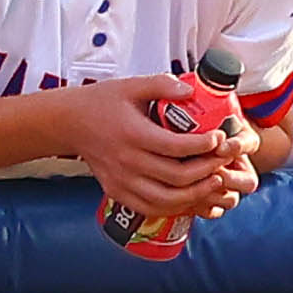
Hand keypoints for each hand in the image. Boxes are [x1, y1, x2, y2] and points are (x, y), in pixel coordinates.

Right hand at [72, 87, 258, 224]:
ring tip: (213, 180)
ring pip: (167, 199)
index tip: (220, 137)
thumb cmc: (101, 102)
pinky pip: (151, 208)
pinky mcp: (117, 192)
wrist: (69, 123)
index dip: (204, 145)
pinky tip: (190, 196)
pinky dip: (175, 206)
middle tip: (224, 158)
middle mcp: (126, 161)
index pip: (176, 146)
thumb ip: (162, 85)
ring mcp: (121, 181)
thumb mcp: (131, 85)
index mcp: (132, 133)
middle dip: (208, 169)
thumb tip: (192, 91)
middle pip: (177, 176)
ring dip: (196, 193)